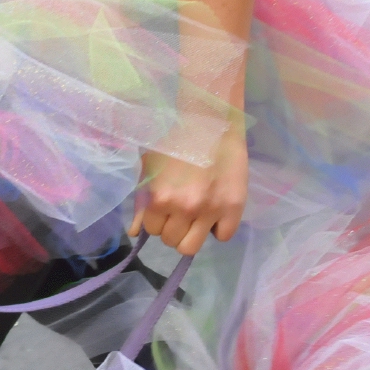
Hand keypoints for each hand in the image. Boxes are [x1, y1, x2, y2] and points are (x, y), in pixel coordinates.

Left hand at [129, 128, 247, 254]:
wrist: (211, 121)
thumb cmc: (175, 141)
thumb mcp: (150, 169)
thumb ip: (142, 202)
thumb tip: (135, 232)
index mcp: (160, 198)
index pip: (152, 230)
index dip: (158, 220)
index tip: (165, 208)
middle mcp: (184, 208)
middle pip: (170, 241)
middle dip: (173, 228)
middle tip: (181, 211)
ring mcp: (210, 210)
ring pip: (191, 247)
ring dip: (191, 235)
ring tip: (196, 218)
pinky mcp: (234, 208)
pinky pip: (223, 236)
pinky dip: (218, 229)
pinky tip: (216, 214)